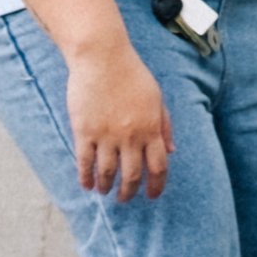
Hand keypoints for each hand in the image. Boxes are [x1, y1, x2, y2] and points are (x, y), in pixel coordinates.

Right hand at [67, 32, 171, 199]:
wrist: (102, 57)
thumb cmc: (131, 74)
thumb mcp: (156, 98)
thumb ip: (164, 125)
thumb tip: (172, 151)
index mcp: (151, 128)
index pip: (159, 167)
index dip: (156, 185)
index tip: (151, 195)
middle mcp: (131, 136)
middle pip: (132, 175)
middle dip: (129, 192)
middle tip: (124, 199)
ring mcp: (107, 135)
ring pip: (107, 172)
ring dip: (106, 186)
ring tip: (104, 191)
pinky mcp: (85, 131)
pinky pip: (85, 162)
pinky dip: (86, 177)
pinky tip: (87, 185)